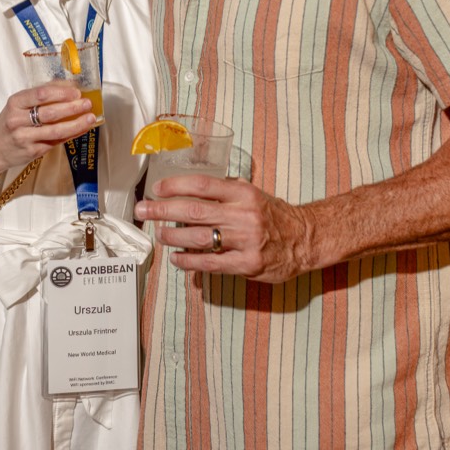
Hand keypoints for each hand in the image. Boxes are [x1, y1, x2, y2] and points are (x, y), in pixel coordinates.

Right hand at [0, 81, 98, 177]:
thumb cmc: (9, 123)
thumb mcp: (17, 105)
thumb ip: (39, 96)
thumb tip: (68, 86)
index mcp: (15, 103)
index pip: (40, 94)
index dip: (61, 93)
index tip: (76, 92)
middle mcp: (18, 120)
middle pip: (50, 113)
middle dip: (73, 108)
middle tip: (87, 103)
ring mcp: (25, 137)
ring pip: (56, 130)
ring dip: (76, 123)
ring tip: (90, 117)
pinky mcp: (32, 152)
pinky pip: (56, 142)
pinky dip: (71, 134)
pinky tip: (80, 129)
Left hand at [135, 175, 318, 282]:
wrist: (306, 239)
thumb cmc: (273, 215)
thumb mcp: (252, 194)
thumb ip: (224, 193)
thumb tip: (188, 193)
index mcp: (243, 193)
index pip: (202, 185)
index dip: (175, 185)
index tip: (157, 189)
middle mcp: (243, 215)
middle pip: (194, 210)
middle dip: (163, 210)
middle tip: (143, 210)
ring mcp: (245, 241)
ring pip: (198, 238)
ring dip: (173, 236)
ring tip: (160, 234)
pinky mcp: (247, 264)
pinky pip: (210, 263)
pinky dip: (189, 261)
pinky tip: (177, 259)